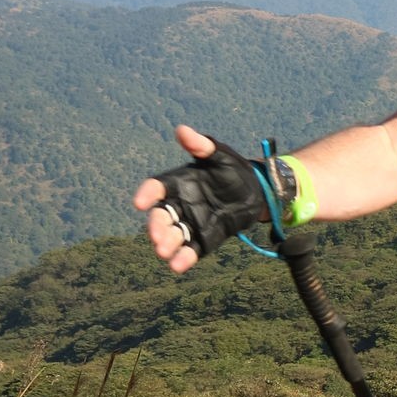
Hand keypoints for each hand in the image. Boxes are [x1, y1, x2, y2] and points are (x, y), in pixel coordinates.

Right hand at [133, 125, 263, 274]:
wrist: (256, 191)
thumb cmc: (233, 169)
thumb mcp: (220, 155)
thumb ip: (201, 145)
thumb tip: (182, 130)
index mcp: (178, 183)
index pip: (157, 188)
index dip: (147, 194)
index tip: (139, 202)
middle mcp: (180, 205)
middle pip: (161, 217)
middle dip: (156, 227)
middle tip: (156, 235)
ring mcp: (191, 223)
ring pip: (174, 236)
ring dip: (167, 244)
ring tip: (163, 251)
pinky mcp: (204, 239)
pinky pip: (192, 250)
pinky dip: (184, 259)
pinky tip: (178, 266)